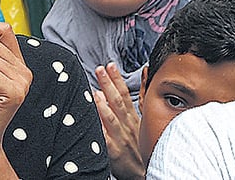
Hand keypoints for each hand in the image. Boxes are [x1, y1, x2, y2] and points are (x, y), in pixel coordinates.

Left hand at [94, 63, 142, 179]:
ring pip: (111, 119)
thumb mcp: (144, 121)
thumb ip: (140, 99)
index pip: (124, 94)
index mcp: (132, 118)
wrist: (145, 171)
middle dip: (108, 84)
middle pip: (117, 102)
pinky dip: (97, 130)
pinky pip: (104, 139)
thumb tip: (143, 75)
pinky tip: (89, 121)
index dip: (116, 79)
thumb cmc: (141, 145)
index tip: (109, 65)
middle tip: (99, 70)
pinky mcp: (113, 152)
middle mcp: (127, 125)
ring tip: (95, 93)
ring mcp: (120, 138)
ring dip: (102, 105)